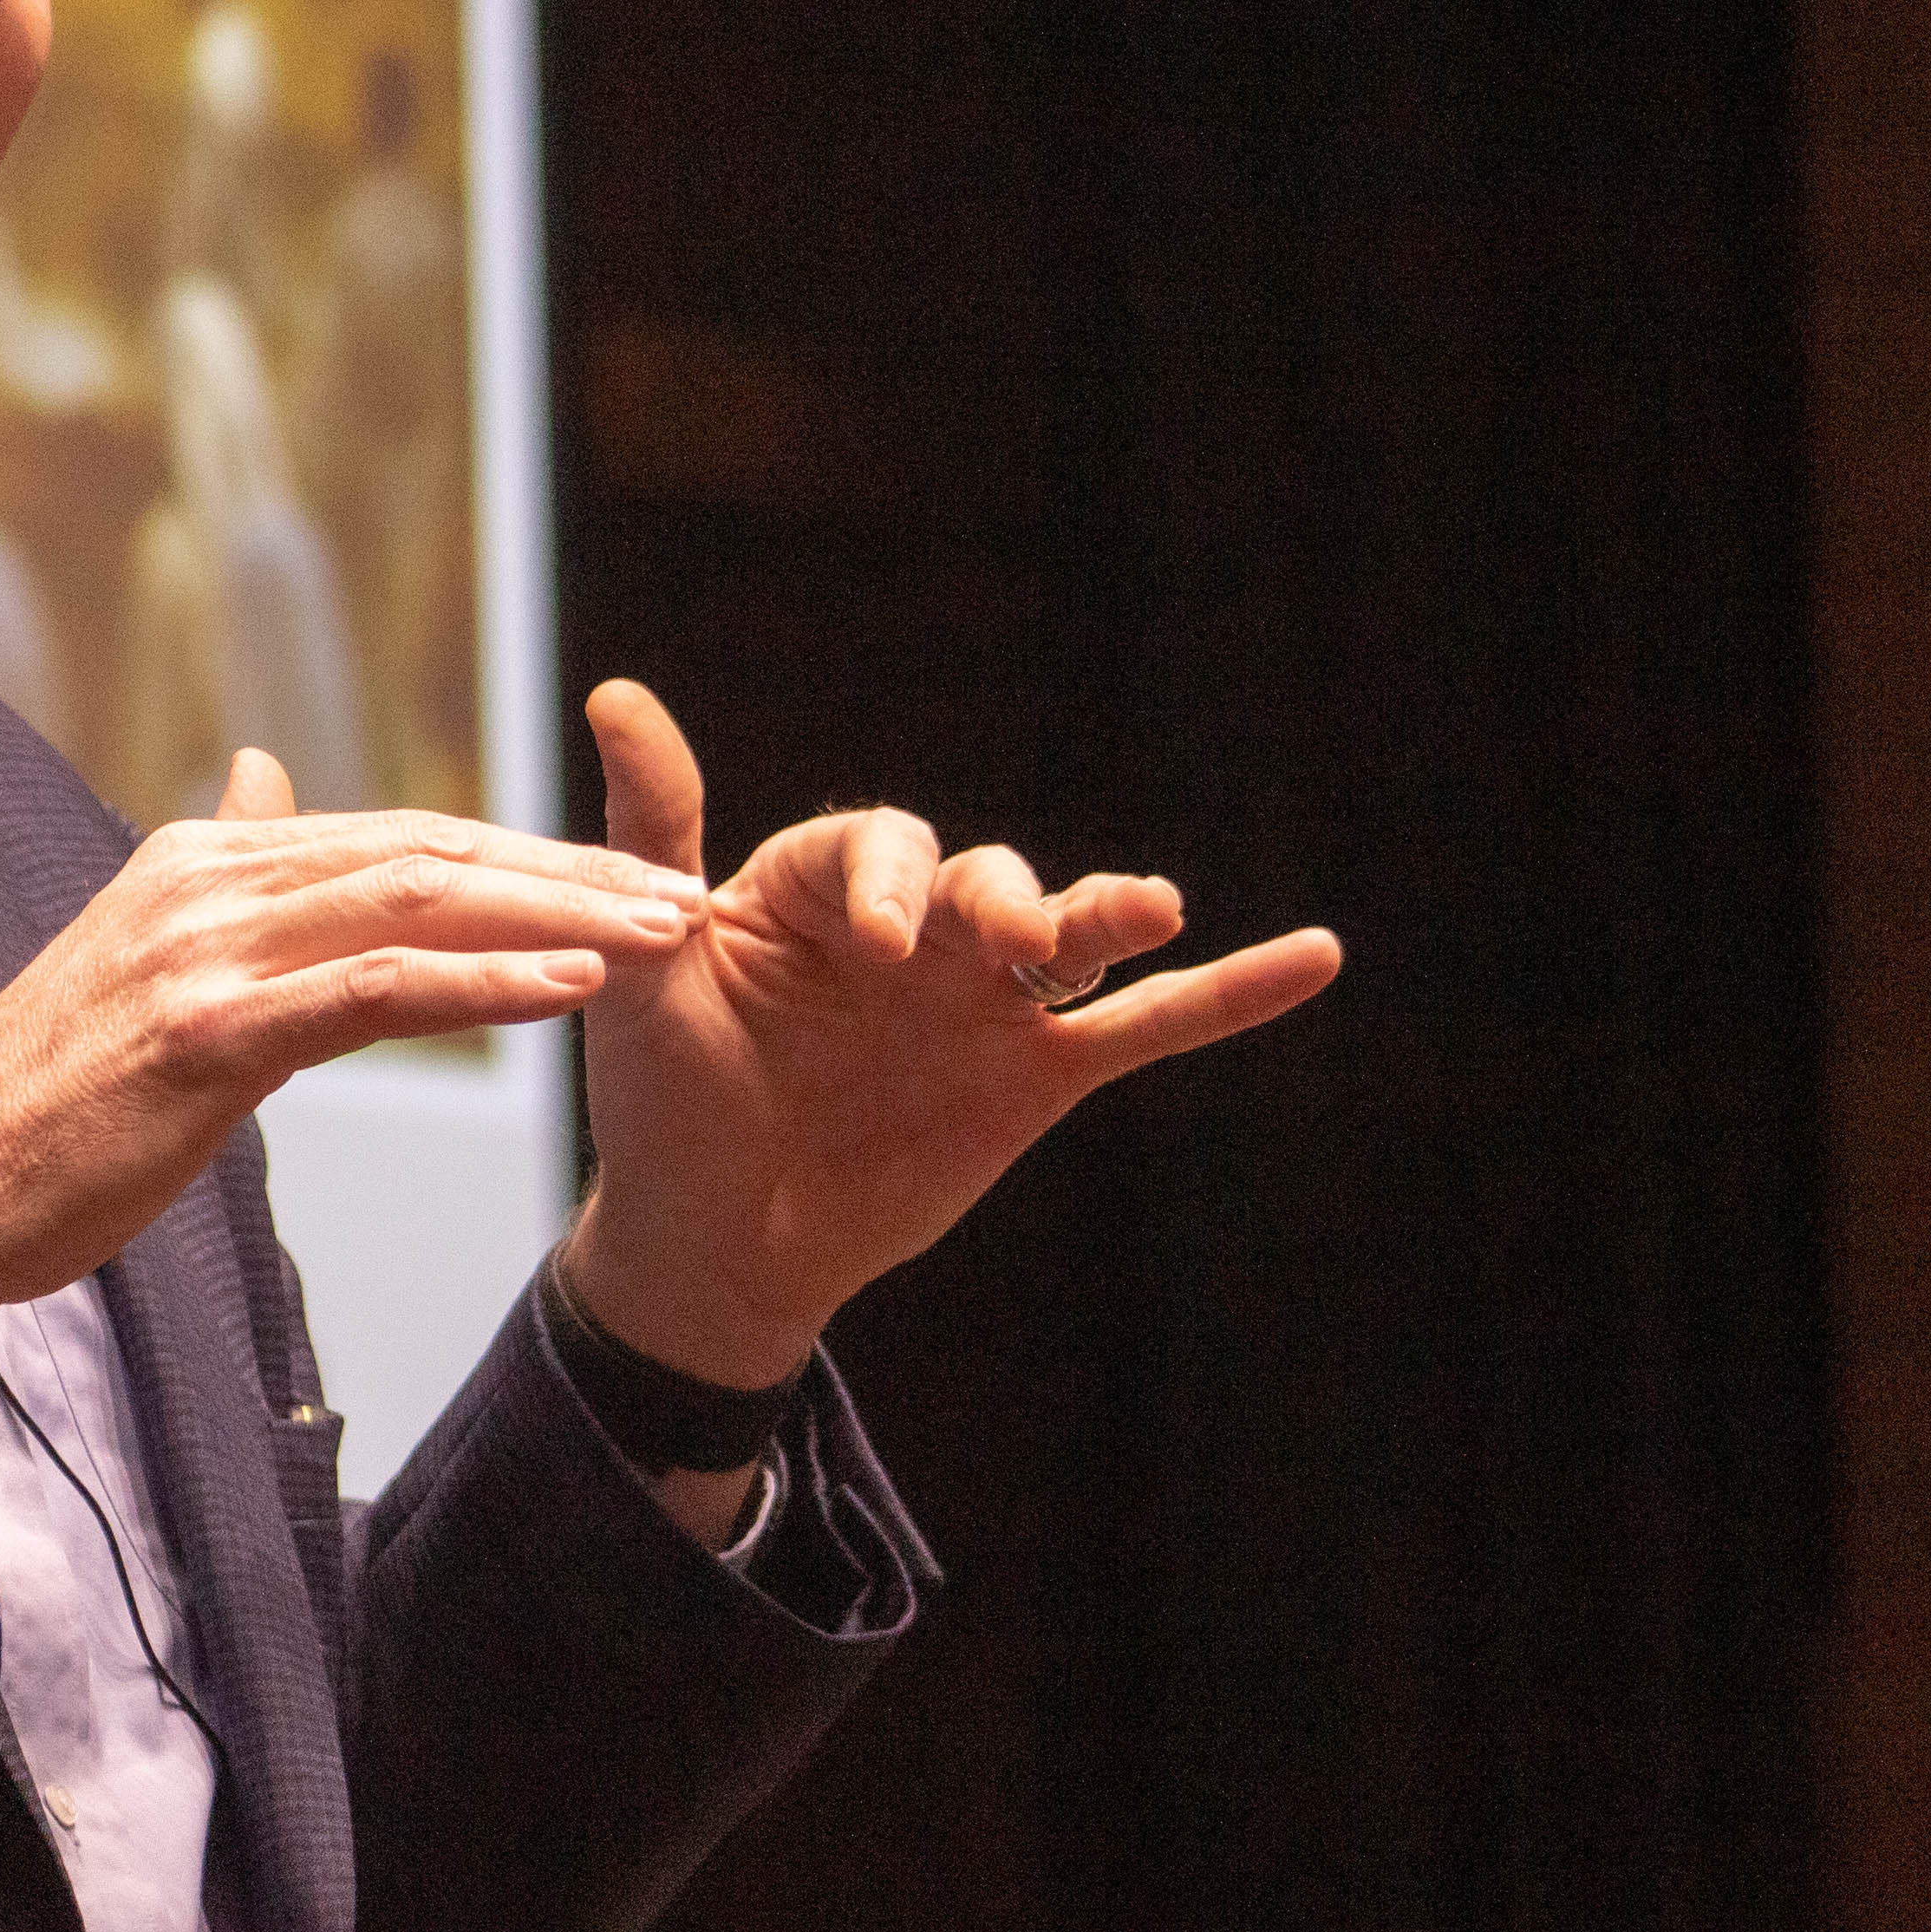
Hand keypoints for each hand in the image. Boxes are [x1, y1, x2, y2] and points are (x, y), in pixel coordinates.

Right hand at [0, 749, 709, 1450]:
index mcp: (193, 861)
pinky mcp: (210, 1029)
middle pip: (423, 850)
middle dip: (565, 871)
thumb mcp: (137, 962)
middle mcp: (203, 880)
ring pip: (416, 901)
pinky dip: (484, 978)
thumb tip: (264, 777)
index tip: (621, 881)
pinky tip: (570, 986)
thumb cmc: (42, 1108)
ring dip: (557, 915)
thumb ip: (220, 877)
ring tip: (662, 937)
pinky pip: (376, 989)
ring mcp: (203, 949)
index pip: (389, 836)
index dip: (517, 853)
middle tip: (681, 898)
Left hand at [559, 678, 1344, 1399]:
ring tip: (1150, 907)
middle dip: (1001, 900)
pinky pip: (1145, 1027)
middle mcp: (910, 931)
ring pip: (1068, 936)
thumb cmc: (661, 1098)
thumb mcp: (642, 967)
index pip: (872, 849)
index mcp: (813, 892)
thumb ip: (651, 830)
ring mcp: (981, 1001)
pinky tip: (1315, 956)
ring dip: (1112, 913)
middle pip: (980, 878)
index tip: (880, 947)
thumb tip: (615, 689)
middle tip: (1005, 941)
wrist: (710, 1241)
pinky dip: (1229, 995)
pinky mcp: (1034, 1077)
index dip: (888, 881)